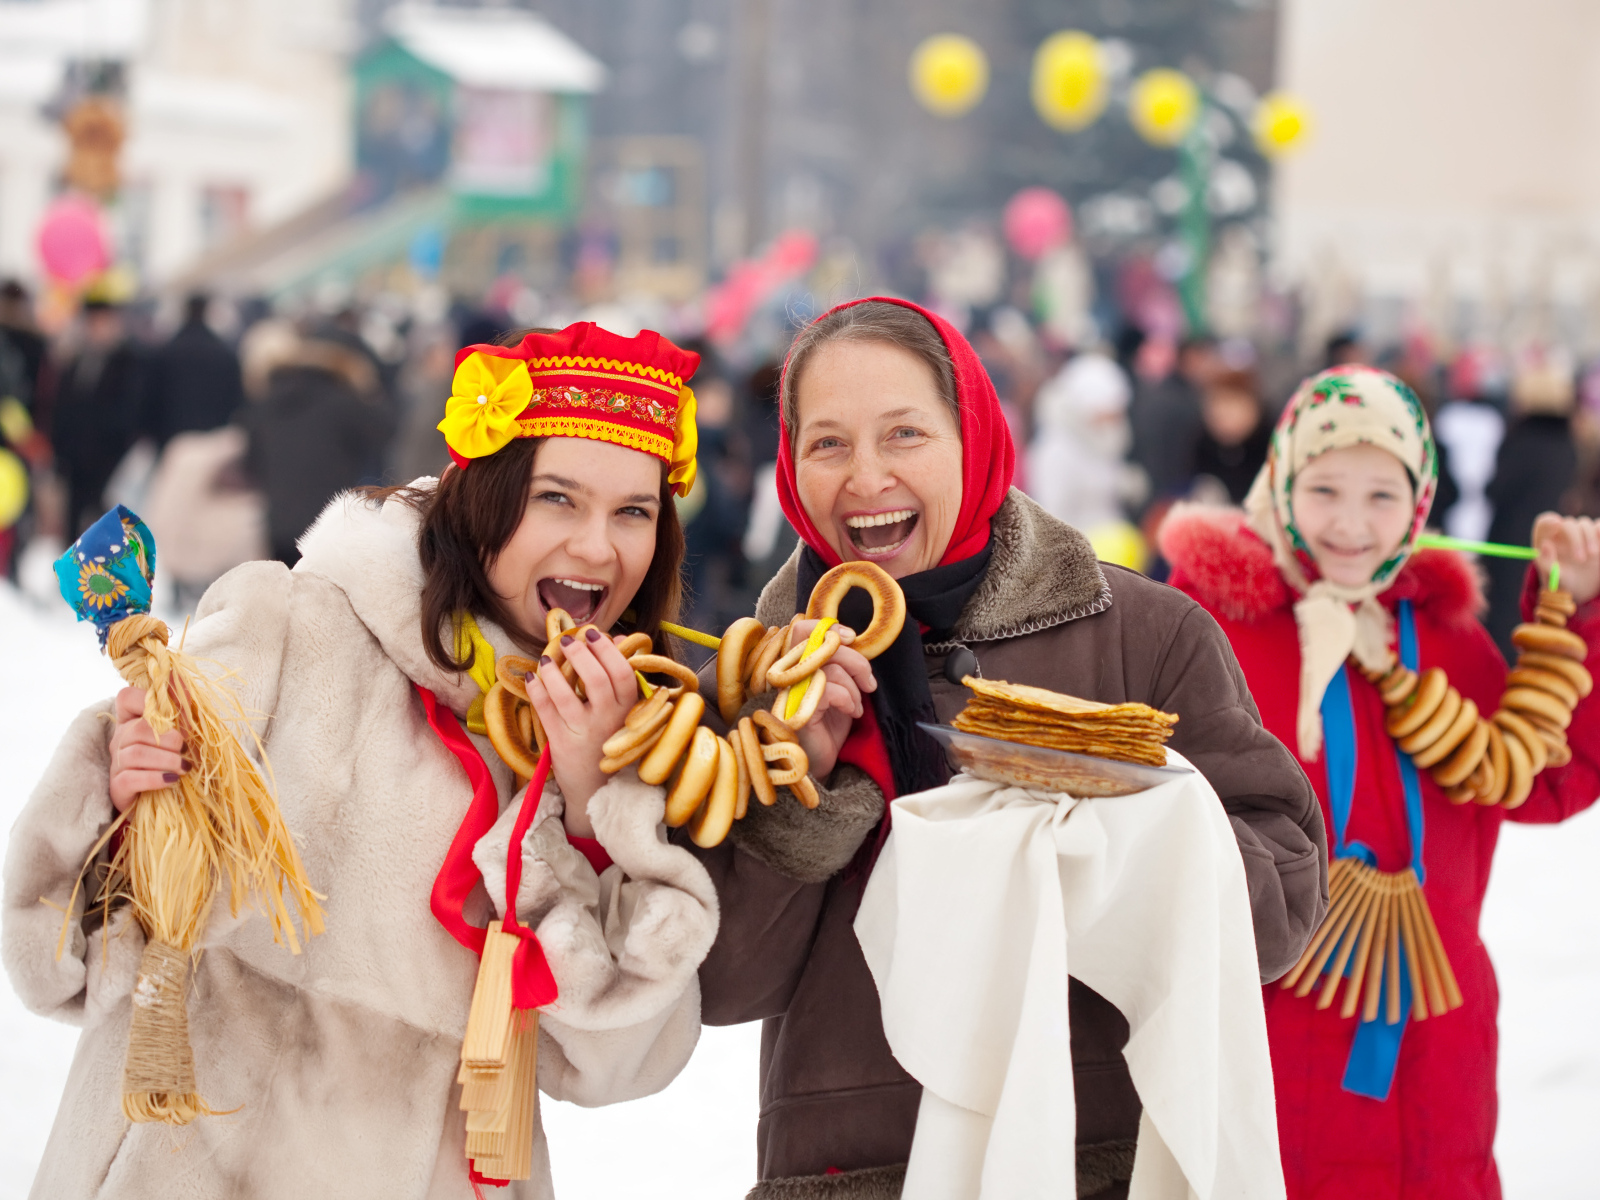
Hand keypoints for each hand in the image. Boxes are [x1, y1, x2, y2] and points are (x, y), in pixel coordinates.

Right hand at [107, 687, 186, 813]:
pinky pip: (130, 778)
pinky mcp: (117, 787)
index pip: (127, 697)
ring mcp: (116, 763)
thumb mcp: (183, 733)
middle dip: (170, 740)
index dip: (147, 699)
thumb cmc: (175, 760)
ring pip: (136, 753)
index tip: (172, 713)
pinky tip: (171, 780)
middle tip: (186, 750)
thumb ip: (181, 708)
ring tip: (184, 767)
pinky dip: (155, 778)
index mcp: (133, 720)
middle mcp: (120, 739)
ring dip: (167, 760)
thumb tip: (177, 674)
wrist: (167, 800)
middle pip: (139, 729)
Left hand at [525, 629, 639, 838]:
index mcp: (628, 711)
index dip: (607, 650)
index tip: (593, 634)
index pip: (622, 673)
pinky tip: (532, 677)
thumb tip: (617, 639)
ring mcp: (584, 733)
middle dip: (580, 655)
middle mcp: (608, 721)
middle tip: (567, 640)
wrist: (596, 790)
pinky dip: (536, 691)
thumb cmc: (610, 742)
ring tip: (546, 658)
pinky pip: (545, 713)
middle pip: (596, 680)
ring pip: (566, 696)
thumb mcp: (624, 712)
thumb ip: (621, 677)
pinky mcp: (561, 744)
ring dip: (554, 672)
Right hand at [781, 619, 877, 779]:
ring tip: (856, 706)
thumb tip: (852, 640)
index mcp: (795, 666)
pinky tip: (850, 712)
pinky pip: (830, 690)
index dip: (826, 627)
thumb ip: (838, 664)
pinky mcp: (797, 710)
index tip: (851, 637)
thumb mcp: (837, 688)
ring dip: (854, 688)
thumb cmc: (829, 725)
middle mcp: (787, 675)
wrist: (821, 763)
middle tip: (869, 682)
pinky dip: (848, 699)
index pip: (801, 629)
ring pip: (832, 669)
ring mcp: (789, 692)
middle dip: (855, 660)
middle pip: (821, 645)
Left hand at [1534, 513, 1599, 605]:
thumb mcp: (1553, 575)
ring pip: (1584, 523)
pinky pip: (1599, 524)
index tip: (1556, 524)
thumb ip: (1546, 561)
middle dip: (1575, 539)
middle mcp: (1562, 533)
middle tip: (1580, 559)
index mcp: (1546, 540)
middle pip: (1568, 524)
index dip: (1549, 521)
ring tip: (1592, 555)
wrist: (1580, 588)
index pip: (1544, 522)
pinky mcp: (1596, 535)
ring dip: (1589, 537)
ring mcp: (1580, 533)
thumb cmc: (1562, 580)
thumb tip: (1545, 545)